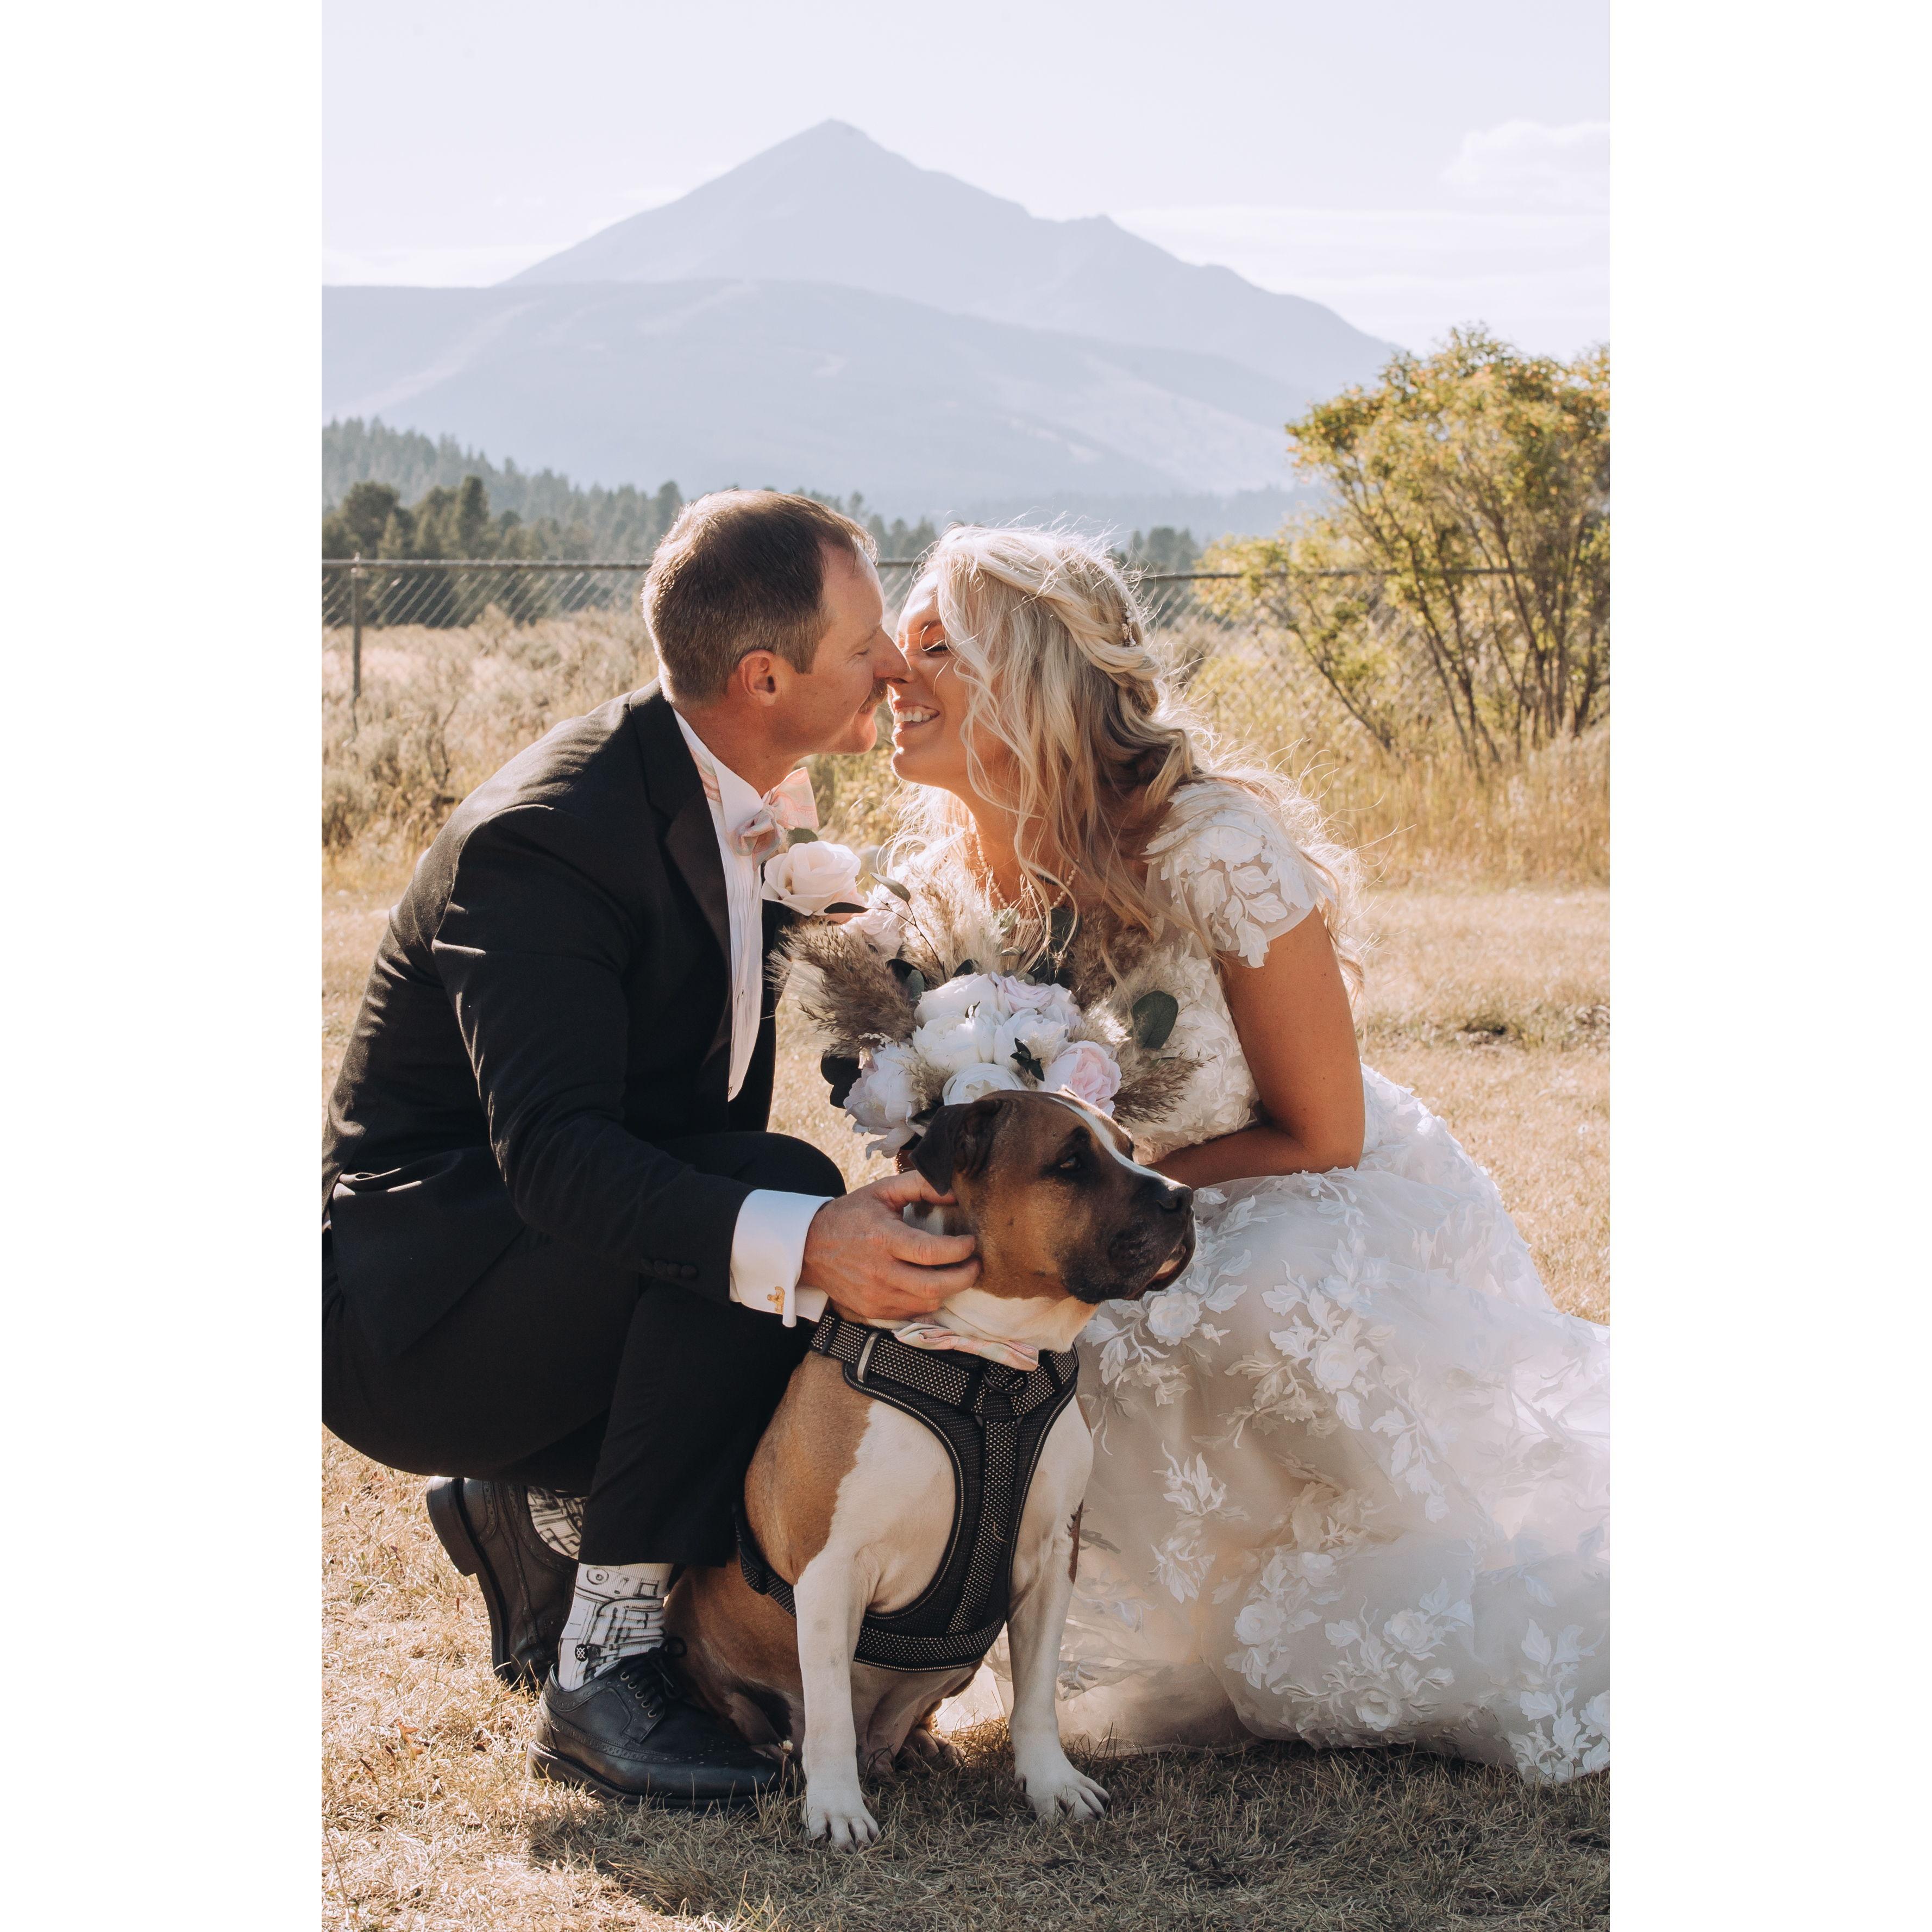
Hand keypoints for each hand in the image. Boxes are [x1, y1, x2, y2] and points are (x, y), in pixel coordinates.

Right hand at [798, 1169, 977, 1321]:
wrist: (810, 1246)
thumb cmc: (851, 1215)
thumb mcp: (882, 1191)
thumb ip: (919, 1186)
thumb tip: (955, 1192)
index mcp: (883, 1239)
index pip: (930, 1252)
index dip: (958, 1250)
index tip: (971, 1243)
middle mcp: (879, 1271)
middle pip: (934, 1286)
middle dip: (964, 1277)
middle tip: (975, 1264)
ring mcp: (875, 1295)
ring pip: (926, 1302)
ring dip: (949, 1290)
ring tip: (957, 1273)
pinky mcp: (872, 1309)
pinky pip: (912, 1312)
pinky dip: (928, 1301)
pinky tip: (933, 1285)